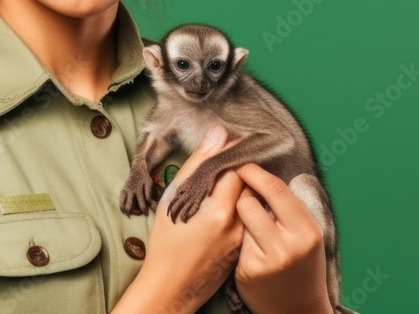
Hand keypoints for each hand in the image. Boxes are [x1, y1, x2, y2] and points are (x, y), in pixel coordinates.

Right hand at [115, 125, 244, 313]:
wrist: (171, 286)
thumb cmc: (165, 242)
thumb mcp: (173, 198)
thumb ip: (197, 163)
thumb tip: (218, 132)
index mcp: (218, 210)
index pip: (238, 167)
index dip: (233, 151)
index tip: (230, 140)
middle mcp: (237, 225)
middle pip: (250, 183)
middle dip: (242, 167)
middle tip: (230, 156)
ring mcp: (243, 238)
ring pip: (253, 200)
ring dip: (244, 187)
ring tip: (229, 179)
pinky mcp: (245, 248)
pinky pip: (250, 219)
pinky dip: (243, 206)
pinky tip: (229, 204)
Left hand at [230, 163, 332, 313]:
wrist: (298, 308)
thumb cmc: (302, 265)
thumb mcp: (307, 234)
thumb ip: (289, 207)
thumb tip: (263, 171)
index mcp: (306, 230)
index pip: (275, 189)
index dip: (255, 171)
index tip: (244, 163)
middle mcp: (287, 245)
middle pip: (249, 202)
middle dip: (243, 194)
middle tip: (245, 193)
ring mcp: (266, 260)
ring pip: (239, 219)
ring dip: (240, 216)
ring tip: (252, 226)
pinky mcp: (247, 271)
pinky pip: (235, 240)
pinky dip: (237, 239)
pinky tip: (248, 248)